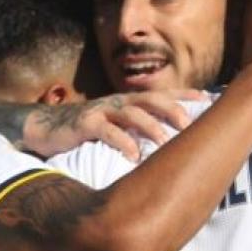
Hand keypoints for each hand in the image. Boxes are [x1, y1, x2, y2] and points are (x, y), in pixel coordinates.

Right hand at [22, 89, 205, 160]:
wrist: (43, 129)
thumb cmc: (86, 132)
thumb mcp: (115, 128)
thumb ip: (137, 132)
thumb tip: (169, 150)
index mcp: (129, 103)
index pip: (162, 94)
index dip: (184, 94)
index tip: (208, 99)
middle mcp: (118, 103)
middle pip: (152, 99)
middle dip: (173, 109)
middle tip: (191, 125)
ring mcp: (101, 111)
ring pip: (132, 113)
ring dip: (151, 126)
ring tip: (166, 142)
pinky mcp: (84, 124)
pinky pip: (106, 131)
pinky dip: (122, 142)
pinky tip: (133, 156)